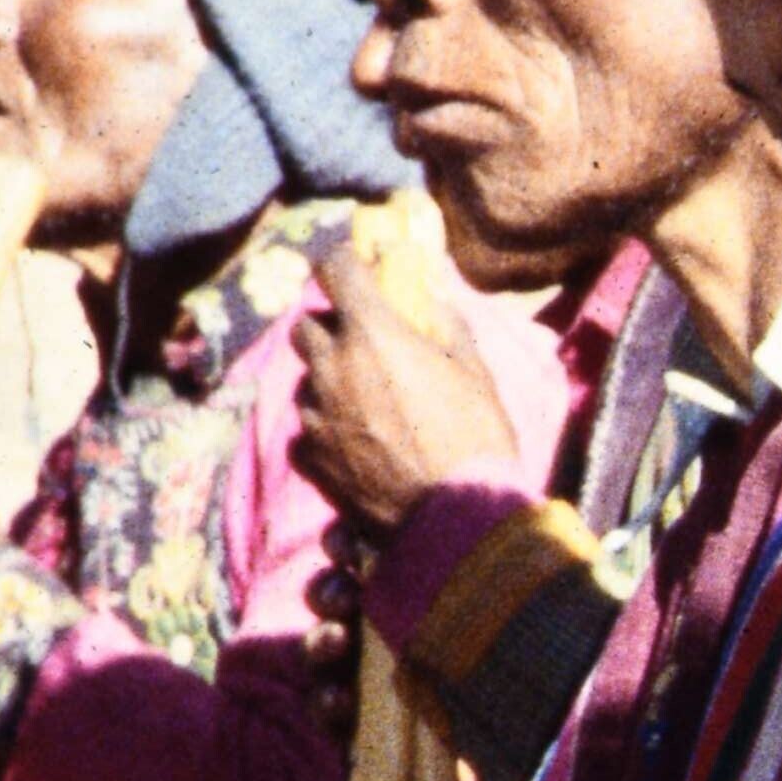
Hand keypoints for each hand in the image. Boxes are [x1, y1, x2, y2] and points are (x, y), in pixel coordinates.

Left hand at [295, 229, 526, 531]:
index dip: (344, 262)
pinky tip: (356, 439)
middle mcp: (333, 366)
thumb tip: (429, 297)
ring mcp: (317, 413)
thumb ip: (444, 324)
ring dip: (327, 378)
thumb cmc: (476, 438)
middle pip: (305, 327)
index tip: (356, 267)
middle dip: (329, 328)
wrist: (456, 517)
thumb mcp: (474, 371)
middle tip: (360, 343)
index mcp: (373, 334)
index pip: (335, 270)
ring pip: (306, 378)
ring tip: (362, 398)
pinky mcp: (312, 456)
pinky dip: (326, 424)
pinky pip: (308, 425)